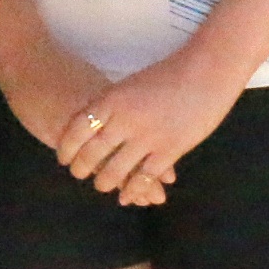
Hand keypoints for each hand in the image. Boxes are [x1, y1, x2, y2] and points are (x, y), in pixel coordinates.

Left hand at [51, 57, 233, 199]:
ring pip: (115, 171)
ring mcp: (147, 137)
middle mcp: (125, 119)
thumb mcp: (132, 85)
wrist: (206, 72)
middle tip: (78, 174)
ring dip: (104, 182)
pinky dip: (132, 190)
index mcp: (113, 99)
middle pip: (92, 153)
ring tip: (101, 185)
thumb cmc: (170, 74)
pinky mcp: (169, 150)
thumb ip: (113, 105)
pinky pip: (143, 178)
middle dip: (81, 168)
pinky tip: (127, 196)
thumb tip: (94, 122)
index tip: (62, 157)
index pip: (78, 129)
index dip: (67, 147)